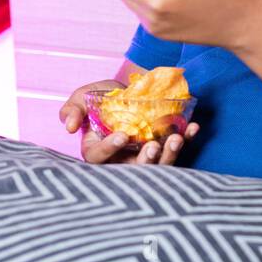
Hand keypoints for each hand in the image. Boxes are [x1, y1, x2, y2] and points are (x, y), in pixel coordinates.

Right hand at [58, 78, 200, 164]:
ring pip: (158, 166)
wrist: (129, 91)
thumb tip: (68, 127)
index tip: (122, 136)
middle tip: (153, 146)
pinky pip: (176, 150)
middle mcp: (121, 159)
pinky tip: (193, 127)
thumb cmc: (102, 98)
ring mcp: (144, 156)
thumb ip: (73, 109)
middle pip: (133, 171)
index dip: (110, 149)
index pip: (99, 157)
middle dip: (146, 162)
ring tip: (176, 138)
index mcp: (97, 150)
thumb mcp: (83, 98)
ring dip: (169, 155)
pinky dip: (187, 140)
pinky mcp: (164, 148)